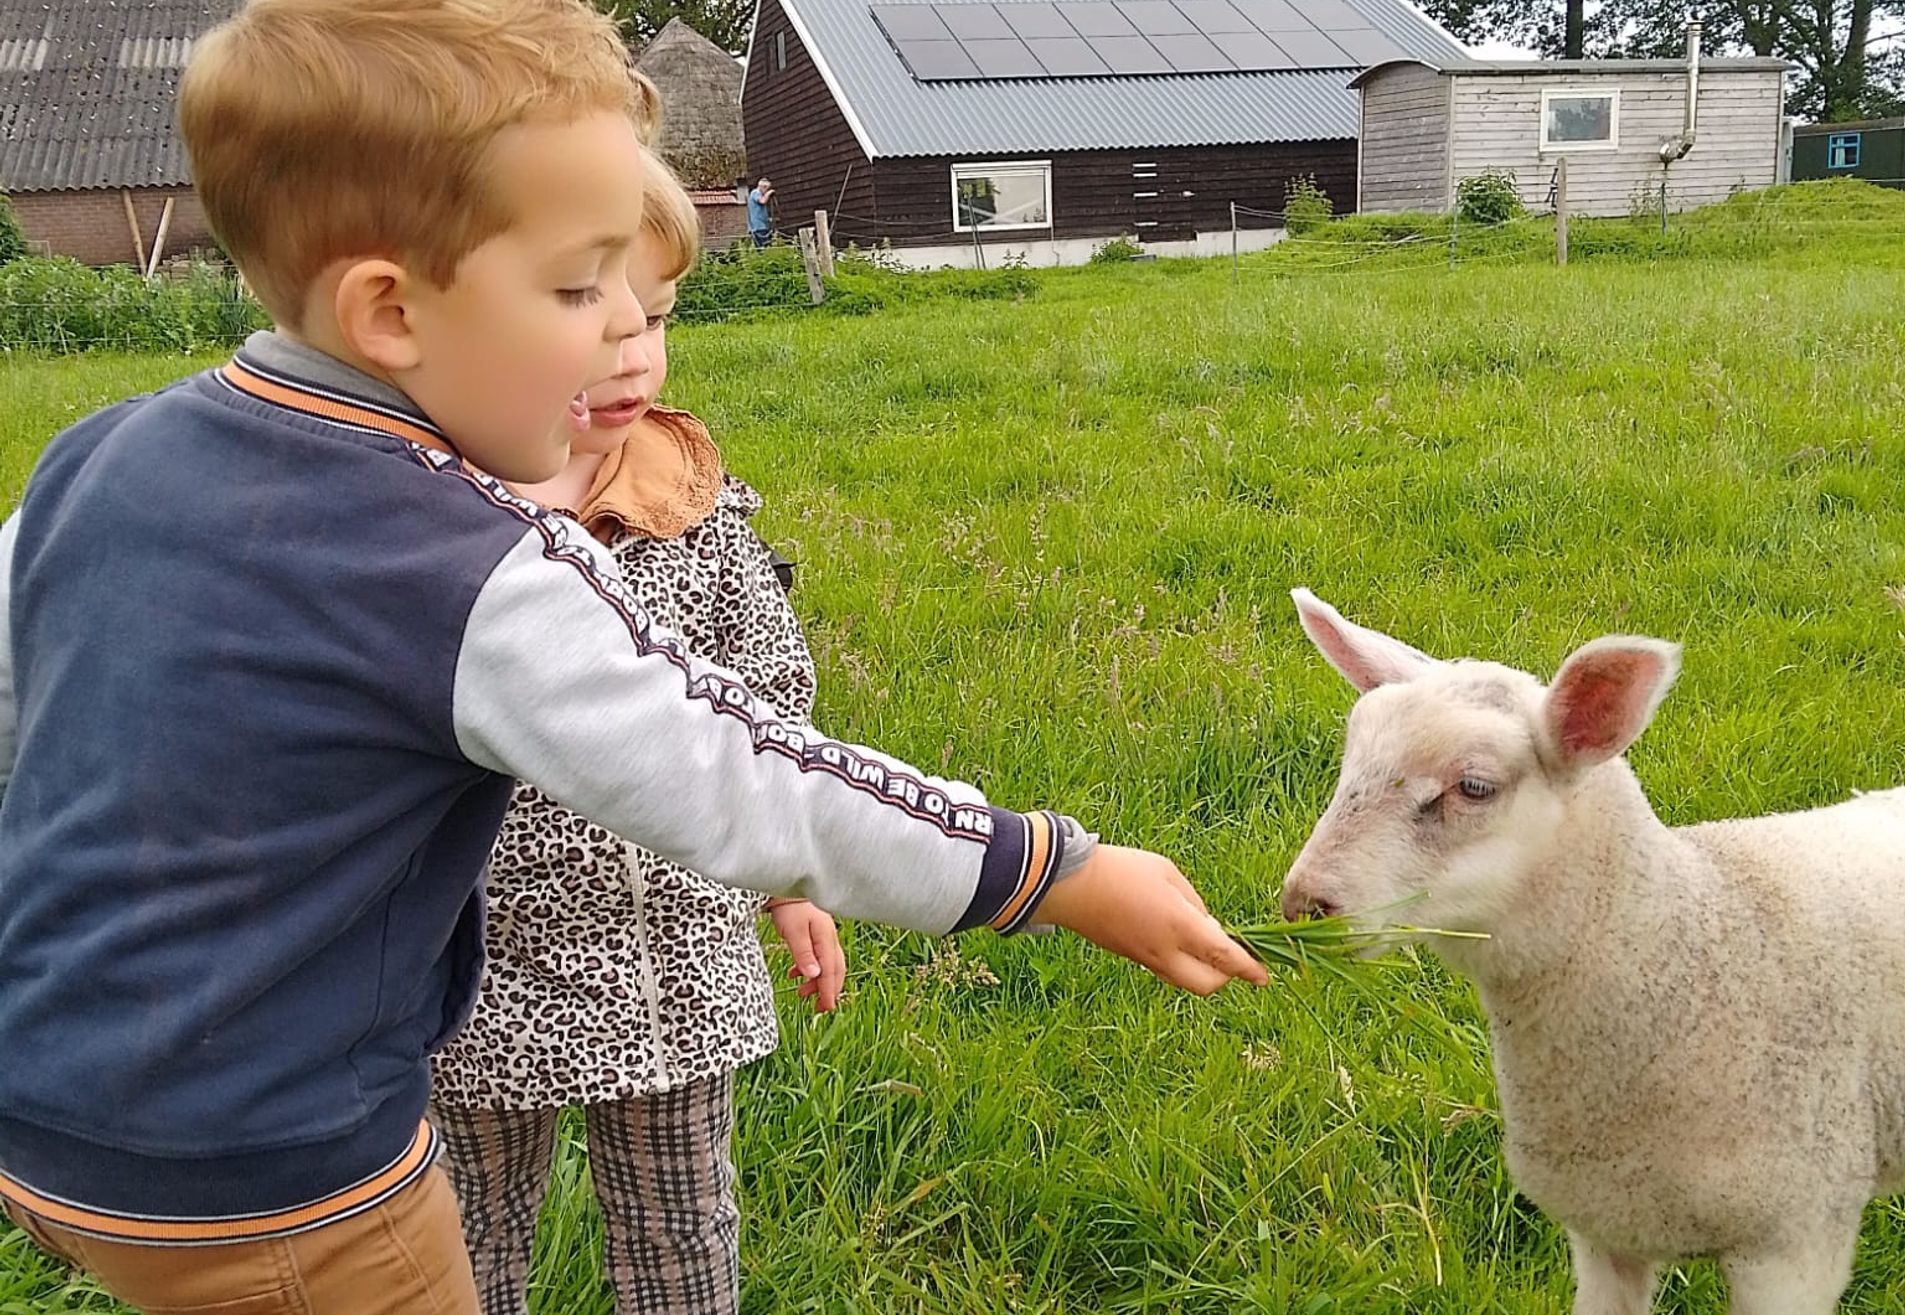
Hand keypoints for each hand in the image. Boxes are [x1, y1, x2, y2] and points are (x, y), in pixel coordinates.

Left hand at [768, 899, 844, 1011]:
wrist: (788, 883)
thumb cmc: (789, 906)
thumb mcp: (793, 931)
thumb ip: (803, 953)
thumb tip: (814, 976)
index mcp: (825, 939)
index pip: (830, 971)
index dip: (828, 991)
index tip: (826, 1008)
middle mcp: (829, 938)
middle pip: (834, 969)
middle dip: (829, 990)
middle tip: (820, 1008)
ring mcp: (824, 935)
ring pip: (827, 964)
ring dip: (818, 981)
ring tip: (802, 993)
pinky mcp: (816, 932)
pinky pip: (819, 956)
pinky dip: (811, 969)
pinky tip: (796, 973)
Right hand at [1029, 846, 1268, 995]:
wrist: (1070, 886)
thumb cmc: (1122, 871)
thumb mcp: (1167, 873)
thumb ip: (1193, 902)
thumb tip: (1205, 924)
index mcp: (1179, 927)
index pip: (1225, 957)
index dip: (1249, 968)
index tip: (1264, 976)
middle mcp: (1165, 952)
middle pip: (1207, 984)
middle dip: (1226, 976)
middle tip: (1229, 952)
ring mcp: (1145, 959)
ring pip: (1185, 980)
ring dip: (1201, 968)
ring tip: (1200, 938)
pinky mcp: (1130, 957)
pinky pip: (1165, 969)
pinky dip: (1180, 961)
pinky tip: (1175, 936)